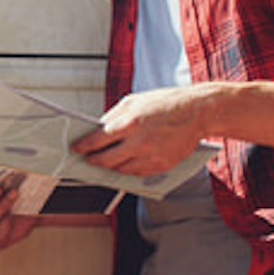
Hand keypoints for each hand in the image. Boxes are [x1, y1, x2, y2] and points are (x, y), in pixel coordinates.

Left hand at [74, 86, 214, 181]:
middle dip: (93, 161)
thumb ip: (114, 116)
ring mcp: (151, 156)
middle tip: (87, 160)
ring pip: (121, 170)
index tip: (75, 149)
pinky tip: (124, 165)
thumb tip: (98, 129)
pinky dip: (128, 170)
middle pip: (106, 160)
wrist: (198, 112)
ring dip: (110, 167)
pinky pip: (138, 174)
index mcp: (130, 123)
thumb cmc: (166, 103)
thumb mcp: (134, 101)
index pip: (97, 141)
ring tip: (104, 162)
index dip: (83, 147)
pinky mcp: (162, 165)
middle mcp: (139, 142)